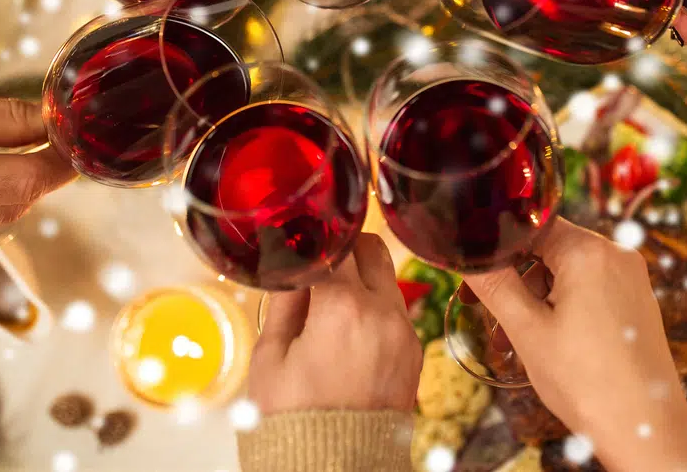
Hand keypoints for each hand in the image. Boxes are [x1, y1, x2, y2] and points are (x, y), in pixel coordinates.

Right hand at [249, 234, 421, 412]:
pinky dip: (375, 309)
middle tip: (318, 263)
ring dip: (362, 279)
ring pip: (389, 279)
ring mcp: (405, 334)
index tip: (297, 239)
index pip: (333, 246)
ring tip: (330, 303)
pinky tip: (348, 330)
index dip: (311, 240)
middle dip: (344, 249)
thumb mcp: (271, 357)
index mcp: (344, 309)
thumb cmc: (293, 418)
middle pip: (372, 249)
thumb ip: (285, 300)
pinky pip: (397, 312)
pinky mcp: (415, 354)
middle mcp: (384, 314)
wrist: (336, 468)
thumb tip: (291, 263)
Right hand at [463, 219, 686, 470]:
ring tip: (516, 335)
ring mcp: (632, 278)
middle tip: (487, 311)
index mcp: (589, 252)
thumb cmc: (588, 382)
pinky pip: (591, 286)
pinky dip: (564, 303)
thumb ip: (494, 285)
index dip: (497, 247)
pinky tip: (548, 337)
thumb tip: (467, 256)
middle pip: (550, 246)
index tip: (474, 276)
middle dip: (517, 275)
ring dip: (538, 293)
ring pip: (569, 269)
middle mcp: (617, 255)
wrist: (645, 429)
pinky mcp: (637, 300)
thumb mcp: (528, 331)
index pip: (530, 224)